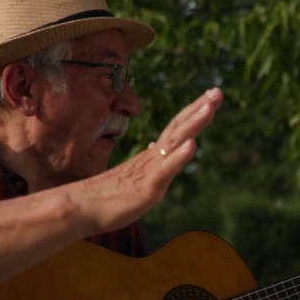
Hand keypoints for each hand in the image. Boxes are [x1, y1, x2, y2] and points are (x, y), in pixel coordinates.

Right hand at [90, 88, 221, 230]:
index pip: (176, 128)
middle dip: (199, 109)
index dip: (194, 111)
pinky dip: (178, 157)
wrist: (81, 208)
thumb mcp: (134, 175)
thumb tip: (157, 145)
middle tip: (218, 91)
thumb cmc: (107, 194)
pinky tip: (192, 145)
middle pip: (179, 128)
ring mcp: (149, 172)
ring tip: (210, 108)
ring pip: (174, 144)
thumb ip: (148, 161)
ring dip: (193, 124)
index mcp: (152, 157)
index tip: (212, 95)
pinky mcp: (146, 188)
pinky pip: (164, 171)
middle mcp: (153, 159)